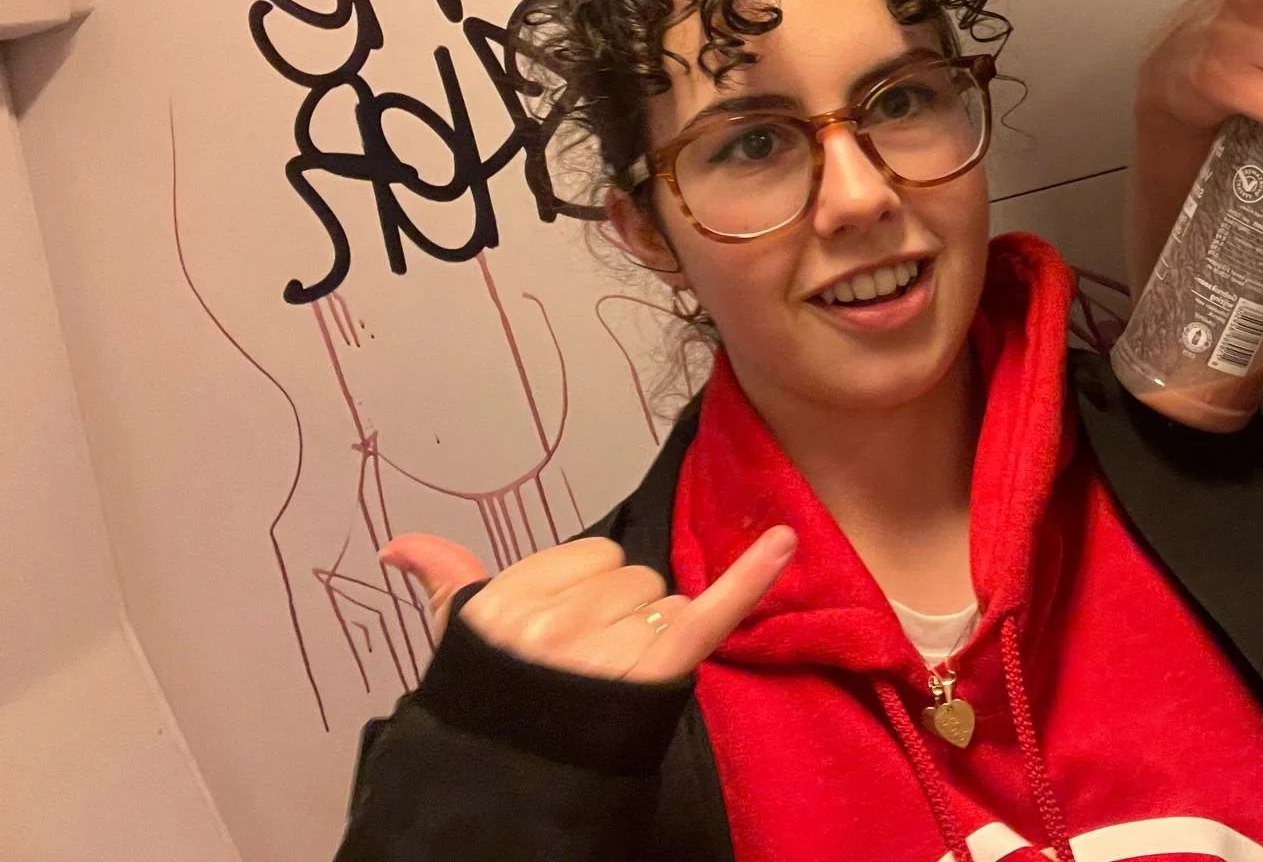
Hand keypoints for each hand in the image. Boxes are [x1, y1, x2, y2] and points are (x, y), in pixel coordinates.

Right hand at [381, 527, 795, 683]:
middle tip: (590, 672)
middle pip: (632, 580)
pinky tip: (785, 541)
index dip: (587, 594)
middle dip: (622, 617)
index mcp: (507, 602)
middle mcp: (554, 619)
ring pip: (667, 602)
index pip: (589, 557)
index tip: (565, 638)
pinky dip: (752, 577)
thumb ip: (447, 585)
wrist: (511, 798)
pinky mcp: (656, 669)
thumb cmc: (494, 718)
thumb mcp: (461, 650)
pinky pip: (711, 612)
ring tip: (615, 686)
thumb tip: (399, 545)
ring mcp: (605, 647)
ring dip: (656, 635)